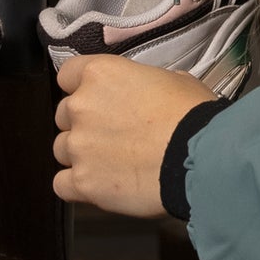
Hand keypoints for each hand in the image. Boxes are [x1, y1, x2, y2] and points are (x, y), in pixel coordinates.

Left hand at [51, 54, 213, 216]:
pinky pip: (61, 184)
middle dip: (83, 123)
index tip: (98, 100)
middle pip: (63, 114)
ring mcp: (79, 146)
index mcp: (98, 73)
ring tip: (109, 164)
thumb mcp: (171, 79)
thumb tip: (146, 93)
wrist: (198, 156)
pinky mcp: (82, 182)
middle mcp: (80, 106)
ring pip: (62, 149)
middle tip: (110, 134)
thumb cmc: (190, 114)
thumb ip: (142, 83)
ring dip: (80, 154)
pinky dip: (75, 186)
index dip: (82, 89)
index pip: (67, 76)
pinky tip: (98, 185)